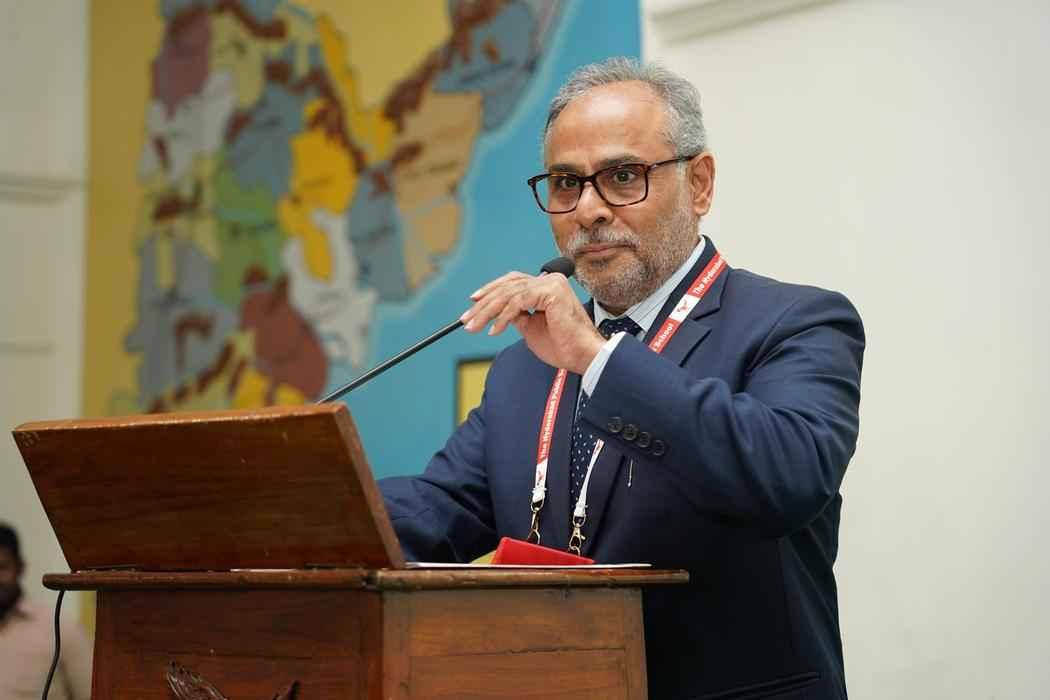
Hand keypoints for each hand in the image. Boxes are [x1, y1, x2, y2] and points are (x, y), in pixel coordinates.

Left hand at [460, 271, 604, 374]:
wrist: (581, 356)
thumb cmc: (562, 346)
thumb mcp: (531, 328)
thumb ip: (517, 316)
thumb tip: (499, 313)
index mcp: (547, 286)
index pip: (512, 282)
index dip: (491, 290)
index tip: (473, 304)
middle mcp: (549, 280)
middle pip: (507, 286)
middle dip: (484, 304)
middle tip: (466, 320)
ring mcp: (551, 284)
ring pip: (509, 293)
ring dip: (488, 312)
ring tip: (474, 327)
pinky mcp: (551, 292)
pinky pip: (518, 302)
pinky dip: (503, 317)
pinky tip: (494, 330)